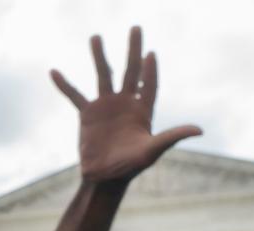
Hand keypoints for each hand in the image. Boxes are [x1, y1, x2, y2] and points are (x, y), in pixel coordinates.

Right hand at [51, 27, 201, 184]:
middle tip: (136, 28)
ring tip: (95, 37)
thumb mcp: (152, 151)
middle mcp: (125, 104)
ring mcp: (106, 107)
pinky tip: (54, 72)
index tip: (150, 54)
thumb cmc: (131, 167)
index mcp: (143, 111)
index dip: (151, 70)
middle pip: (130, 71)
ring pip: (103, 76)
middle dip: (133, 50)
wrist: (104, 179)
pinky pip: (74, 96)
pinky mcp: (88, 115)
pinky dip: (65, 85)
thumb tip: (199, 130)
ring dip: (99, 56)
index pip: (149, 84)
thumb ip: (172, 136)